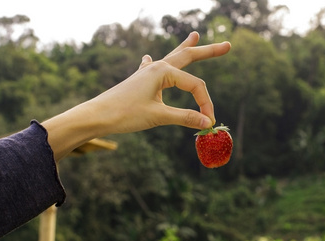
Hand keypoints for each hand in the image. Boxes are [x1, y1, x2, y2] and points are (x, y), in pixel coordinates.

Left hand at [94, 31, 230, 132]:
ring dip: (185, 48)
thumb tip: (208, 122)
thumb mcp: (158, 116)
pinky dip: (157, 63)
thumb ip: (185, 117)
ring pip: (172, 58)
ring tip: (195, 35)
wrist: (96, 116)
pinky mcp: (140, 81)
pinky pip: (152, 67)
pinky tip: (149, 59)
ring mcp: (147, 72)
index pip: (195, 85)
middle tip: (227, 45)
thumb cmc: (125, 114)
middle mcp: (157, 66)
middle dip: (208, 51)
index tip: (209, 121)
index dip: (205, 103)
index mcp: (163, 71)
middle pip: (188, 56)